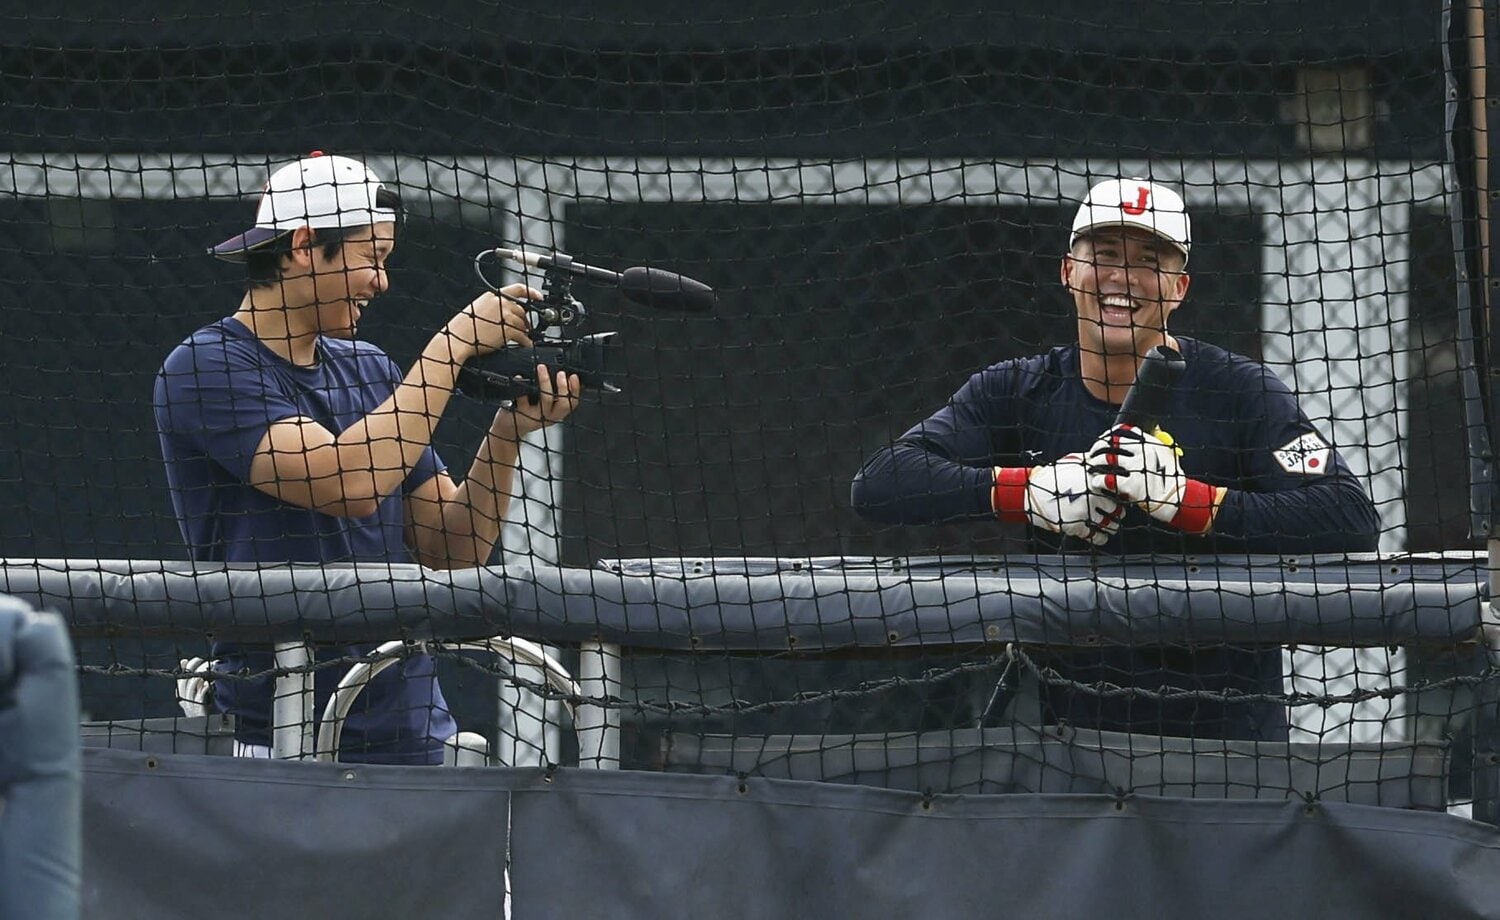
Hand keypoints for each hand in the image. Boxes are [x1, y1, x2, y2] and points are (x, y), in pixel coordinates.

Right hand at [176, 656, 211, 717]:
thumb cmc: (200, 709)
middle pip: (184, 682)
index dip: (182, 670)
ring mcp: (191, 704)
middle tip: (198, 660)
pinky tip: (206, 684)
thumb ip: (192, 682)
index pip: (179, 681)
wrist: (204, 726)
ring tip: (202, 672)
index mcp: (182, 697)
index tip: (185, 661)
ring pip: (190, 688)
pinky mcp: (199, 708)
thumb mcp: (194, 695)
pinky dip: (202, 690)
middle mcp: (184, 700)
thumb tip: (186, 663)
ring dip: (196, 678)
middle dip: (190, 669)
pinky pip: (199, 697)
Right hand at [444, 283, 538, 361]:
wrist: (458, 338)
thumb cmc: (464, 327)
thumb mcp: (478, 308)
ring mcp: (505, 315)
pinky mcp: (508, 329)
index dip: (531, 292)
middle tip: (526, 328)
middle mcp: (500, 303)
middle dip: (525, 321)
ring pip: (523, 324)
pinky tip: (525, 345)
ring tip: (523, 339)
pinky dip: (526, 342)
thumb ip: (493, 306)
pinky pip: (522, 336)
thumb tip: (505, 312)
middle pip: (522, 310)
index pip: (517, 289)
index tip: (539, 297)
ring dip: (524, 332)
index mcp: (493, 296)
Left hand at [500, 364, 581, 436]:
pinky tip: (519, 377)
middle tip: (561, 373)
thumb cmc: (527, 414)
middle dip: (564, 387)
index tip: (574, 376)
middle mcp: (548, 416)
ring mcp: (534, 416)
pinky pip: (522, 398)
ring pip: (545, 400)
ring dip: (545, 382)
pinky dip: (520, 385)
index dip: (575, 390)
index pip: (572, 403)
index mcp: (556, 413)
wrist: (509, 428)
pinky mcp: (521, 414)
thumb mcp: (544, 407)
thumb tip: (562, 374)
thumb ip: (553, 396)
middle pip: (563, 404)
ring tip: (541, 368)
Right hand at [1023, 453, 1123, 545]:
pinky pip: (1095, 536)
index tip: (1122, 498)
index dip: (1122, 496)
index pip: (1118, 490)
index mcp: (1094, 479)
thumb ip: (1090, 460)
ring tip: (1111, 525)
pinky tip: (1101, 535)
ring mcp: (1085, 512)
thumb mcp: (1073, 461)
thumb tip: (1103, 456)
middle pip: (1117, 509)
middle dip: (1119, 513)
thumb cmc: (1051, 476)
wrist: (1031, 491)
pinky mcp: (1076, 526)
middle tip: (1117, 514)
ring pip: (1109, 524)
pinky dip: (1101, 538)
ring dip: (1112, 526)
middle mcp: (1092, 496)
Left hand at [1085, 424, 1219, 531]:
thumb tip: (1132, 430)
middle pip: (1110, 444)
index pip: (1121, 432)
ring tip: (1091, 469)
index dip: (1107, 436)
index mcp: (1150, 442)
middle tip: (1091, 456)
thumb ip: (1150, 442)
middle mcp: (1144, 451)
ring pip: (1105, 460)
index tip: (1101, 442)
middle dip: (1097, 449)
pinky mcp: (1131, 485)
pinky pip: (1106, 479)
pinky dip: (1097, 480)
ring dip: (1095, 464)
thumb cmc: (1169, 477)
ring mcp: (1137, 467)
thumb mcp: (1165, 454)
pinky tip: (1096, 483)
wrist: (1177, 500)